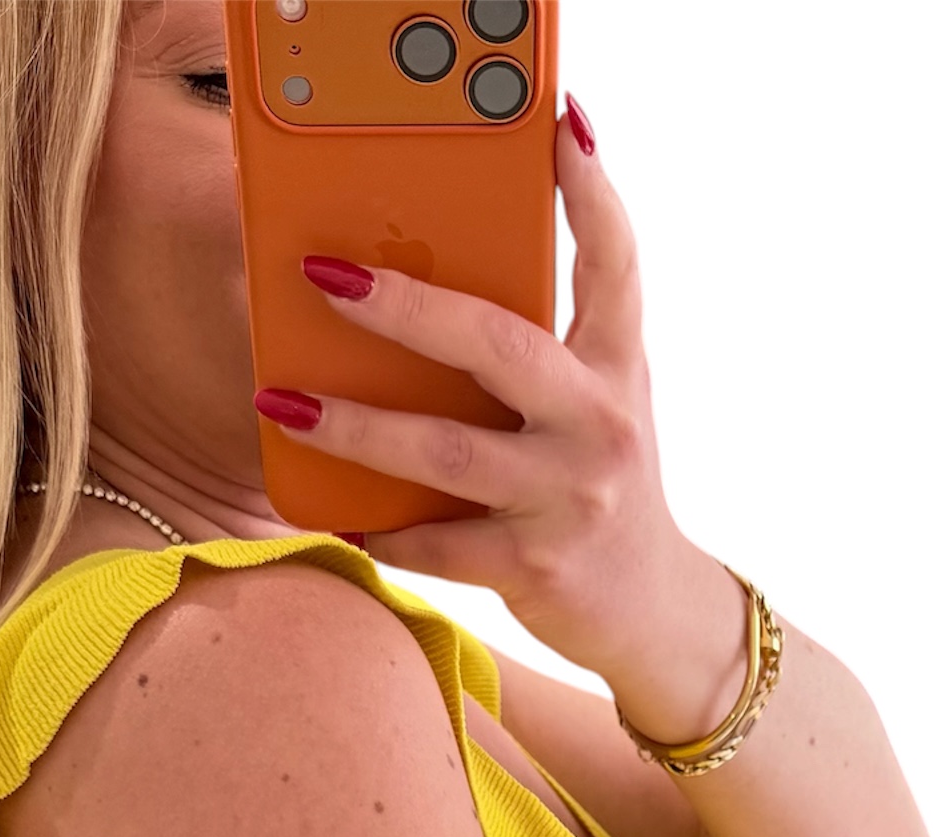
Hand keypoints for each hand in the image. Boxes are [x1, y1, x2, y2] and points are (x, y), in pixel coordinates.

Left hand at [261, 97, 749, 746]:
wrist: (652, 611)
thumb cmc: (599, 487)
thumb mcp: (593, 403)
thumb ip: (538, 346)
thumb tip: (423, 279)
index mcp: (618, 368)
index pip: (614, 261)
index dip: (590, 190)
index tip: (556, 124)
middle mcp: (600, 425)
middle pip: (497, 346)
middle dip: (404, 308)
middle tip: (326, 277)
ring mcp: (569, 499)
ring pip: (446, 453)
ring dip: (355, 429)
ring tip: (283, 404)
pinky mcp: (535, 566)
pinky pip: (438, 543)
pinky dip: (382, 529)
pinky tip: (337, 512)